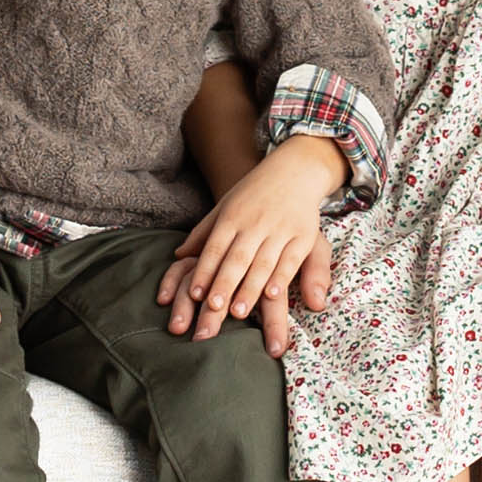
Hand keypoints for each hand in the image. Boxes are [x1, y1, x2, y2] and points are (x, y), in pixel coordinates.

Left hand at [153, 133, 343, 350]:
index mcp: (232, 216)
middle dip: (225, 284)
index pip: (215, 248)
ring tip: (238, 313)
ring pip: (263, 263)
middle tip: (213, 310)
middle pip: (237, 259)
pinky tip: (272, 295)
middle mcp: (255, 223)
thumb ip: (204, 231)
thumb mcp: (225, 205)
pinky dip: (282, 277)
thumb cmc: (254, 193)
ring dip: (250, 289)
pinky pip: (291, 259)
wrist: (294, 168)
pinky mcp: (303, 234)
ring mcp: (280, 228)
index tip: (196, 295)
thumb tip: (179, 254)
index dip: (205, 271)